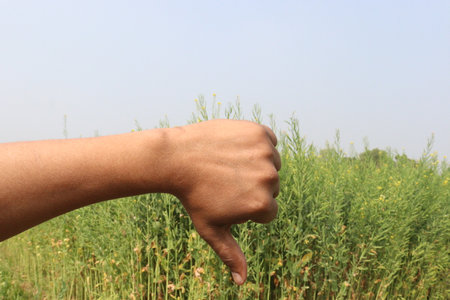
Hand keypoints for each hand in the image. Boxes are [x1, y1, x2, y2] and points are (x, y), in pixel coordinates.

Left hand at [167, 119, 280, 284]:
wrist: (175, 158)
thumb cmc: (192, 196)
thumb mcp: (211, 229)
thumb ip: (231, 254)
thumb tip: (241, 281)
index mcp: (262, 204)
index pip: (268, 210)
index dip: (247, 206)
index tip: (226, 198)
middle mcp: (269, 178)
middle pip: (271, 186)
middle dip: (252, 185)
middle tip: (224, 180)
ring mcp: (265, 153)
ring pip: (271, 163)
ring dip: (255, 164)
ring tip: (227, 164)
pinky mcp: (259, 132)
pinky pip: (268, 140)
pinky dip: (256, 143)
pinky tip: (233, 148)